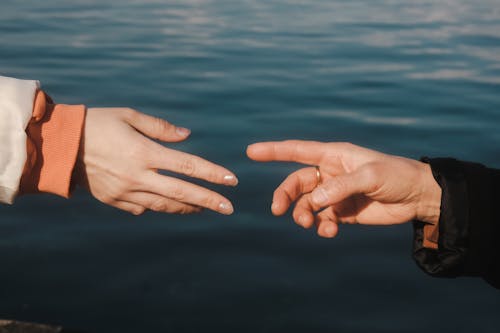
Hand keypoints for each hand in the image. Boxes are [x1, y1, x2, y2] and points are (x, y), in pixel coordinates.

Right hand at [74, 108, 237, 214]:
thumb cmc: (97, 123)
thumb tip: (187, 136)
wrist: (60, 145)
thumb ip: (160, 127)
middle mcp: (137, 175)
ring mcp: (125, 191)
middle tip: (229, 208)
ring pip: (164, 205)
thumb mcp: (129, 116)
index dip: (212, 174)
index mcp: (144, 152)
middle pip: (181, 192)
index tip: (232, 180)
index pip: (187, 165)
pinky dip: (159, 206)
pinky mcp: (114, 200)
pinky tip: (171, 205)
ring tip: (204, 208)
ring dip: (187, 207)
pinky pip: (143, 208)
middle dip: (208, 201)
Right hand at [247, 141, 440, 237]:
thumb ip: (341, 187)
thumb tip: (314, 201)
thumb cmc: (396, 175)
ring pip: (306, 204)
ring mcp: (335, 193)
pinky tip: (330, 231)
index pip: (298, 151)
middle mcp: (330, 173)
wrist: (418, 197)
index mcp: (334, 155)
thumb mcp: (370, 176)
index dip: (273, 151)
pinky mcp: (342, 212)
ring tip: (310, 224)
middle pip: (297, 183)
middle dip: (285, 195)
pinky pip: (322, 220)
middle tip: (278, 210)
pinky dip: (322, 227)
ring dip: (303, 214)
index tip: (251, 152)